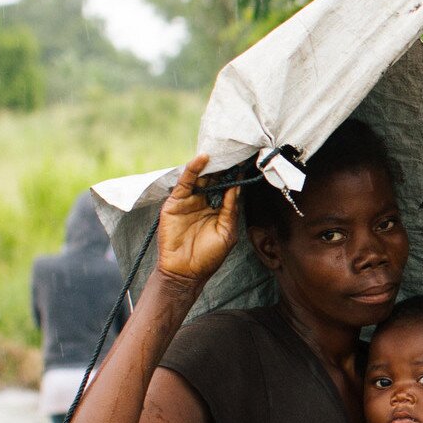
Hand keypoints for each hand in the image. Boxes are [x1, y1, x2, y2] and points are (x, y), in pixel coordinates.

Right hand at [155, 154, 240, 288]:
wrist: (185, 271)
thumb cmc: (209, 256)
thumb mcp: (226, 231)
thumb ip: (230, 209)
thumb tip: (236, 187)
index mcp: (218, 211)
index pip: (227, 189)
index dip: (235, 177)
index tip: (247, 163)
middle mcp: (204, 203)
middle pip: (214, 180)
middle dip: (223, 167)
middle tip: (235, 151)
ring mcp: (189, 202)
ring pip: (201, 178)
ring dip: (210, 166)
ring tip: (222, 152)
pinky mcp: (175, 202)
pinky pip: (185, 182)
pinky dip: (193, 169)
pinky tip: (203, 159)